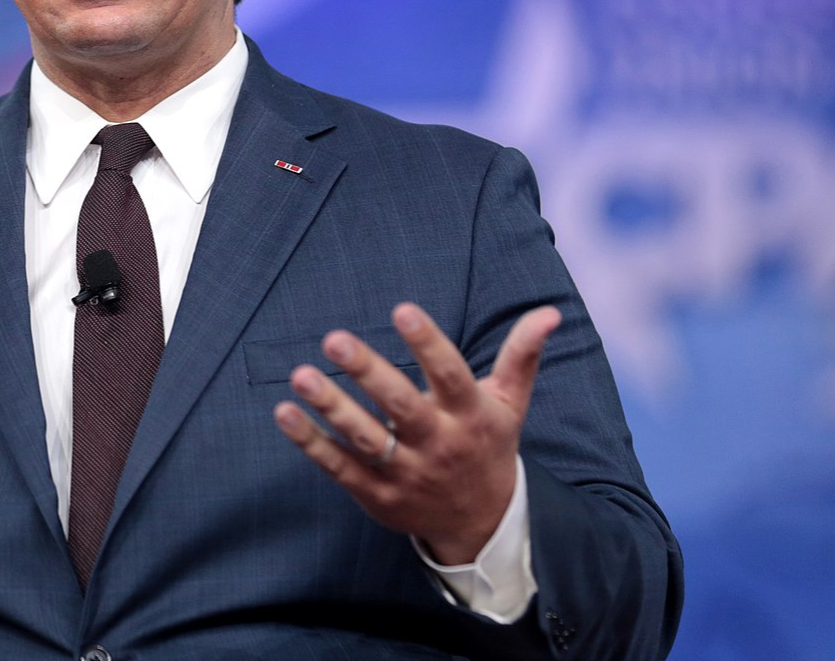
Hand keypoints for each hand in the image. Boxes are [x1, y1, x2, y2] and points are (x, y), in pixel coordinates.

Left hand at [274, 302, 558, 563]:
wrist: (481, 523)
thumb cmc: (488, 445)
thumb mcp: (510, 403)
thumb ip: (522, 356)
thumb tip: (548, 312)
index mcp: (469, 415)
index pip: (450, 375)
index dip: (429, 343)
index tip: (403, 310)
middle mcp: (438, 444)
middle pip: (401, 406)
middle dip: (367, 372)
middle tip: (334, 338)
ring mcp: (406, 473)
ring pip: (365, 439)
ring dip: (331, 407)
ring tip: (301, 376)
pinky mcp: (378, 495)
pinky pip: (339, 468)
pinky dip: (311, 443)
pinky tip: (285, 414)